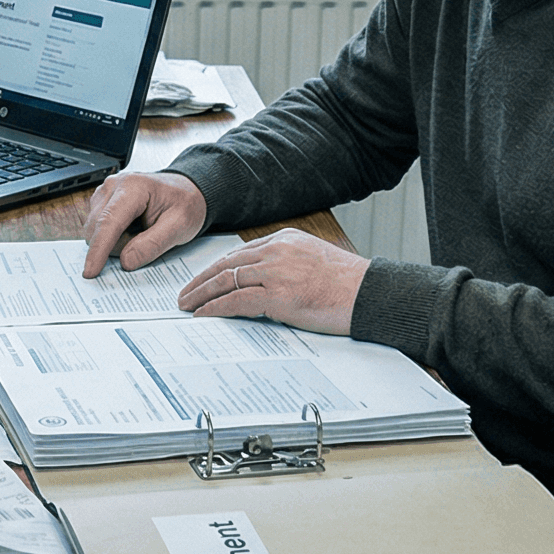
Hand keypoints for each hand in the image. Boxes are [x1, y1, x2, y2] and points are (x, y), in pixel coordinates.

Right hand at [79, 170, 208, 276]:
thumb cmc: (184, 204)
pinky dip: (114, 237)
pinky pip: (98, 230)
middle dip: (119, 246)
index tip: (91, 271)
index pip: (109, 221)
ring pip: (95, 232)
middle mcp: (112, 186)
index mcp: (133, 187)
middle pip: (98, 230)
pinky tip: (132, 229)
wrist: (185, 191)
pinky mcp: (100, 202)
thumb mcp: (180, 226)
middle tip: (148, 239)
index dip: (99, 249)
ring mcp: (104, 193)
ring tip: (142, 232)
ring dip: (116, 242)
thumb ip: (153, 244)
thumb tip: (126, 261)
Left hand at [177, 228, 366, 335]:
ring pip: (225, 280)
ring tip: (186, 306)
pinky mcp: (278, 295)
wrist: (370, 294)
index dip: (216, 268)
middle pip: (226, 264)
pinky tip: (203, 314)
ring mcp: (276, 272)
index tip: (203, 279)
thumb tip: (264, 282)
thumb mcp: (314, 260)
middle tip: (184, 293)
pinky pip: (236, 301)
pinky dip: (215, 308)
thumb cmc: (348, 283)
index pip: (239, 252)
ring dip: (201, 295)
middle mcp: (277, 250)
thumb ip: (287, 264)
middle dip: (200, 280)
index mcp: (285, 239)